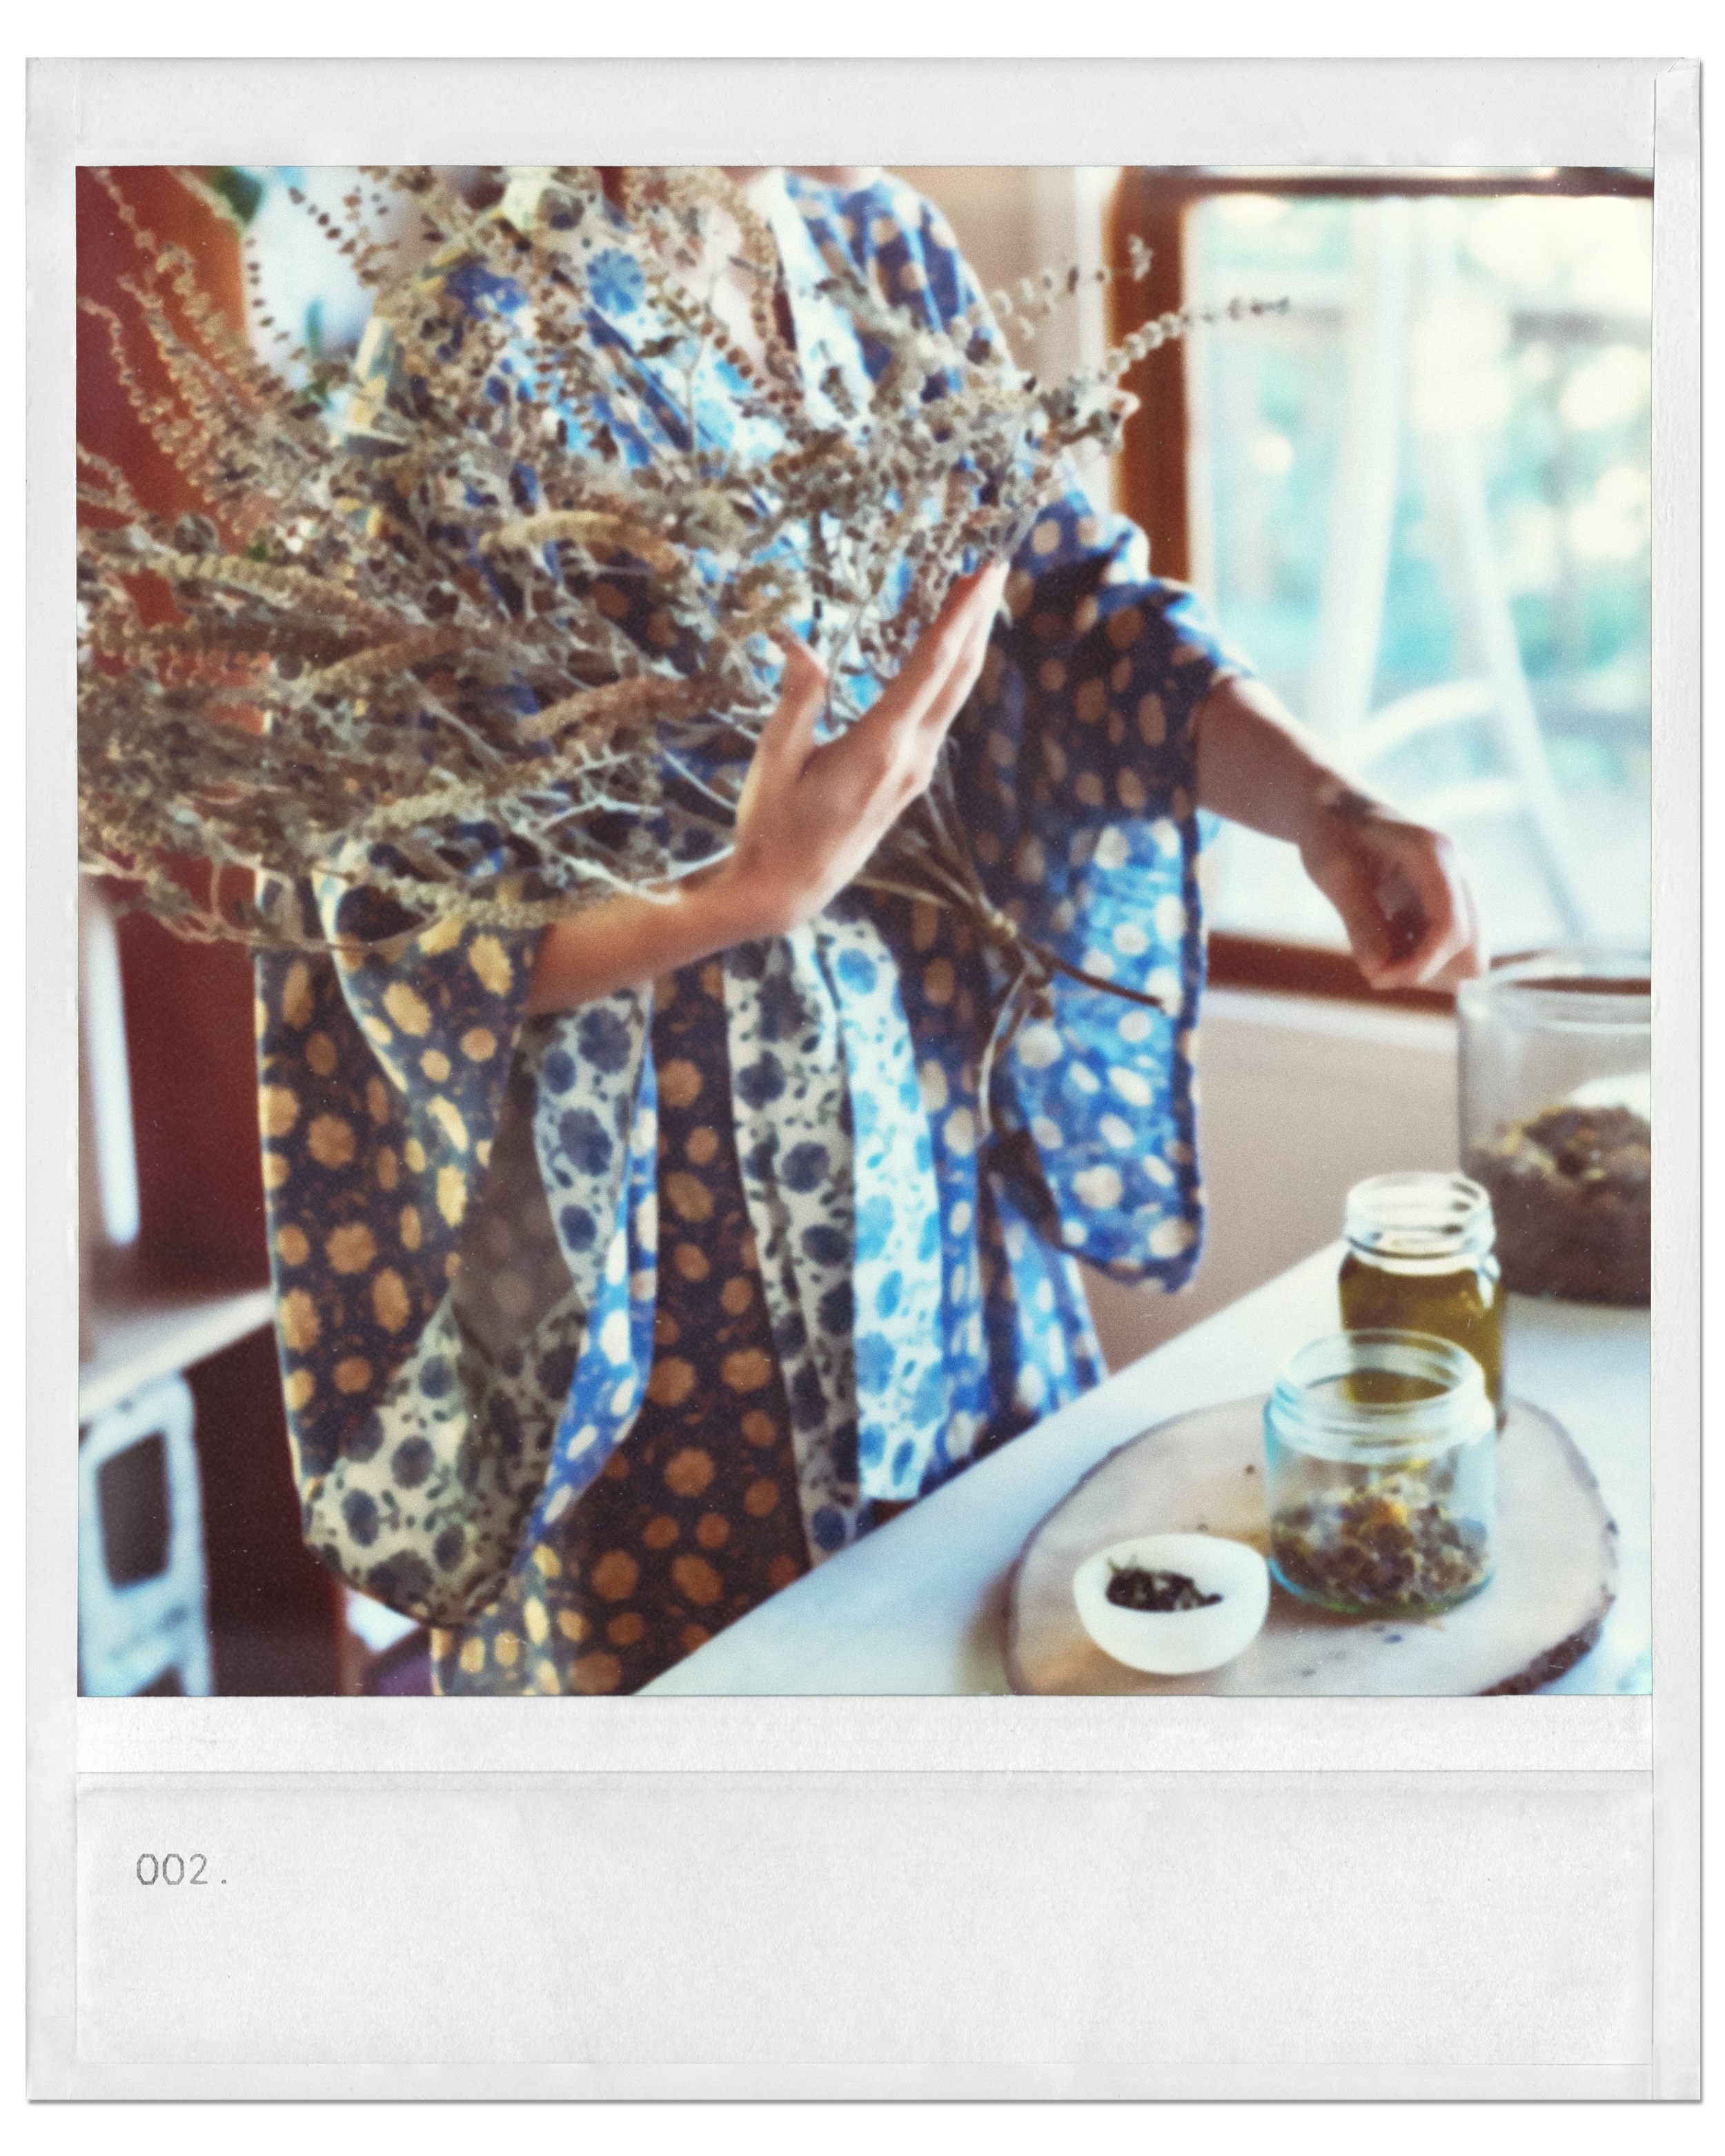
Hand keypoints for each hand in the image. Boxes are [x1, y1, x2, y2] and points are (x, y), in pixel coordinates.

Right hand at [525, 564, 1006, 1012]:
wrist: (787, 888)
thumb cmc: (772, 825)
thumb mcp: (775, 758)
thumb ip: (796, 698)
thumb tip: (797, 642)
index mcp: (881, 746)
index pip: (932, 666)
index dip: (961, 615)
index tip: (984, 574)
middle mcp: (910, 758)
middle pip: (958, 676)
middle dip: (977, 619)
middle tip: (992, 569)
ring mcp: (914, 771)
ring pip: (953, 695)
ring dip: (966, 644)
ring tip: (972, 600)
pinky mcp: (908, 779)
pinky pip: (939, 714)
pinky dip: (948, 675)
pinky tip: (944, 655)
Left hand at [1193, 675, 1484, 993]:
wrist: (1339, 810)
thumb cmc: (1332, 833)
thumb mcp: (1333, 873)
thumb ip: (1358, 921)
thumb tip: (1379, 973)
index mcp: (1436, 855)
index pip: (1450, 930)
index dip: (1419, 966)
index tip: (1377, 977)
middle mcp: (1462, 873)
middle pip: (1472, 954)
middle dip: (1425, 972)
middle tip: (1376, 964)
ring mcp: (1463, 891)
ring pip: (1466, 960)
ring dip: (1422, 968)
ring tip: (1379, 943)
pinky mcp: (1454, 905)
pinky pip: (1451, 953)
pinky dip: (1419, 959)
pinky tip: (1388, 935)